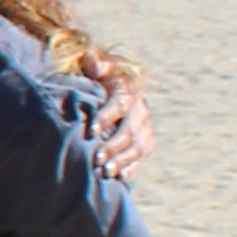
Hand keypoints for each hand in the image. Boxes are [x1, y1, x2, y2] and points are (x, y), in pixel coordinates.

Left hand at [79, 53, 152, 182]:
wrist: (115, 90)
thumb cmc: (100, 80)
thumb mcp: (97, 69)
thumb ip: (94, 64)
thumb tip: (90, 58)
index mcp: (128, 91)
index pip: (119, 105)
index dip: (106, 117)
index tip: (92, 130)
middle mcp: (140, 110)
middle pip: (129, 131)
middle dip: (113, 146)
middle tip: (96, 159)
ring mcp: (145, 128)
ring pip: (138, 147)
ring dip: (122, 161)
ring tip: (105, 172)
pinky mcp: (146, 142)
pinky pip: (142, 156)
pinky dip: (132, 167)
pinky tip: (119, 177)